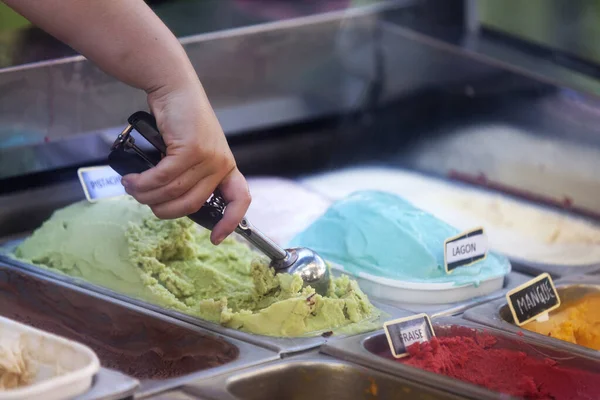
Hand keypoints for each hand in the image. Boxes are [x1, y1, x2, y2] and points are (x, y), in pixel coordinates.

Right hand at [121, 82, 250, 244]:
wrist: (174, 88)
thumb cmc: (180, 120)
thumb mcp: (193, 150)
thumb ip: (191, 175)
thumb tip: (171, 201)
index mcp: (226, 167)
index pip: (240, 199)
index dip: (230, 222)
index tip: (216, 238)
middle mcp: (221, 164)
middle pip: (193, 204)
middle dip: (164, 210)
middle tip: (145, 201)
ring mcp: (208, 157)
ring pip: (175, 191)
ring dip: (147, 195)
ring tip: (132, 188)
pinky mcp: (191, 149)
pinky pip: (164, 177)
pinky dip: (145, 182)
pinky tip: (133, 180)